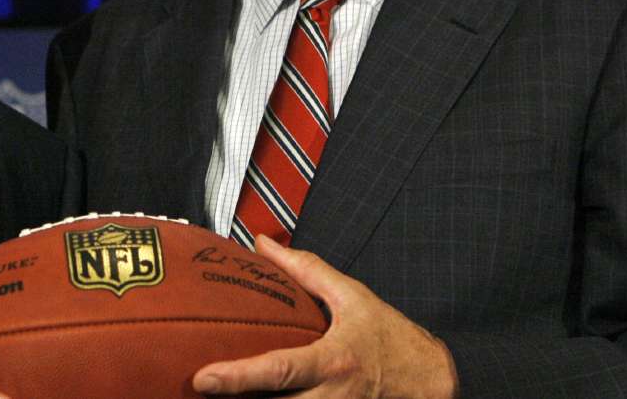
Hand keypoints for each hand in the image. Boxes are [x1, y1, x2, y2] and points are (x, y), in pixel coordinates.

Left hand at [192, 235, 457, 397]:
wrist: (434, 383)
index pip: (277, 371)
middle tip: (193, 394)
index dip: (238, 377)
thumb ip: (304, 270)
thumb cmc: (392, 338)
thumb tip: (262, 244)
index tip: (202, 379)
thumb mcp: (353, 297)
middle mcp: (331, 398)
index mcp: (332, 362)